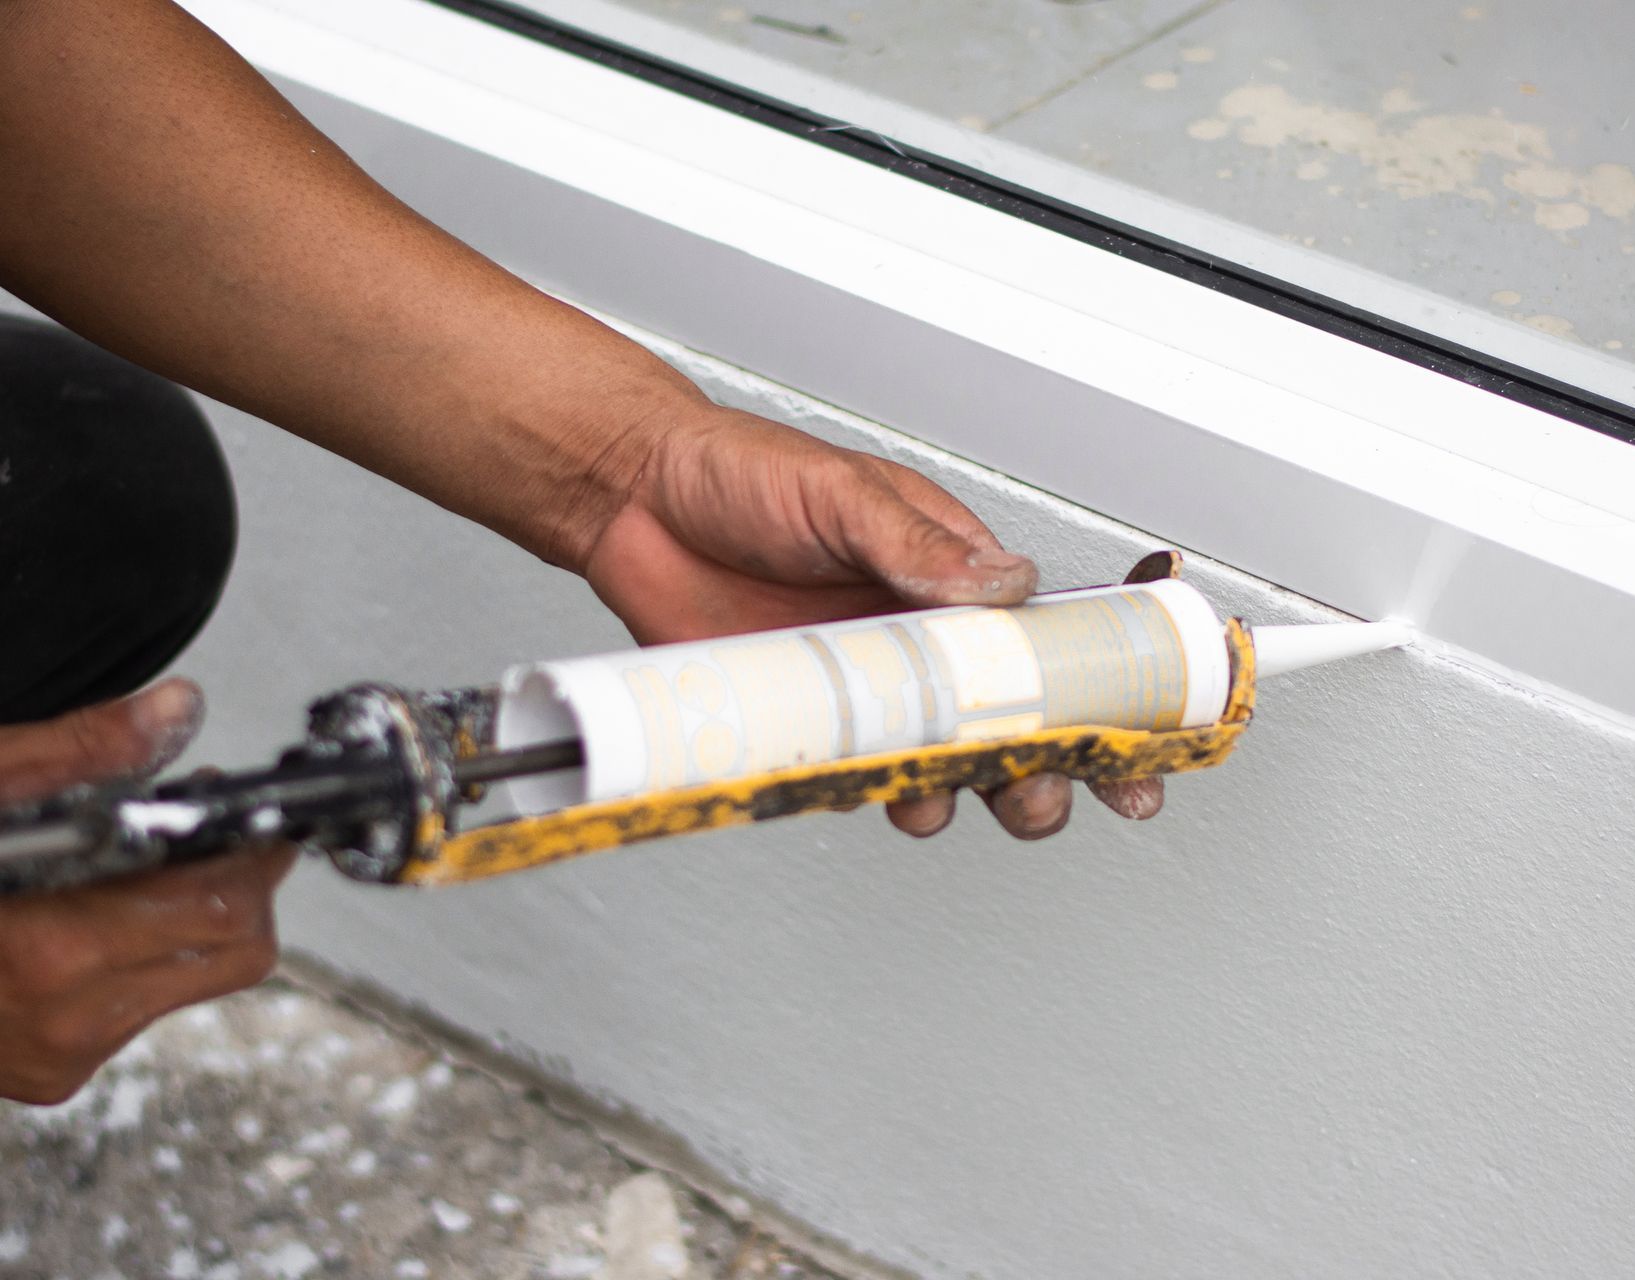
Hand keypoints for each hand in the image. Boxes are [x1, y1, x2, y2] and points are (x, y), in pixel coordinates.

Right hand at [0, 679, 294, 1103]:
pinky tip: (95, 911)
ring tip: (139, 860)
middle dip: (238, 881)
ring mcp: (57, 1054)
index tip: (245, 813)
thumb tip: (177, 710)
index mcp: (51, 948)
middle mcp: (64, 1017)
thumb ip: (82, 751)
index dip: (250, 852)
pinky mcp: (50, 1073)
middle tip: (205, 827)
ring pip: (198, 980)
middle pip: (234, 951)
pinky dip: (145, 955)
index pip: (226, 912)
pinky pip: (143, 1007)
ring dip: (194, 917)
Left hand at [582, 406, 1163, 839]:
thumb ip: (921, 546)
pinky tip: (872, 789)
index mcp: (949, 575)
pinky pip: (854, 772)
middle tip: (1048, 791)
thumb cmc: (741, 476)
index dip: (1103, 694)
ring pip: (939, 761)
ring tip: (950, 795)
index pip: (1049, 641)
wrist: (633, 503)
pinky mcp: (805, 719)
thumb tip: (1005, 585)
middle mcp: (917, 637)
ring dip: (960, 792)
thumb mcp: (844, 494)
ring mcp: (863, 685)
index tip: (1141, 738)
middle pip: (1010, 721)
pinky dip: (871, 792)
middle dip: (1046, 768)